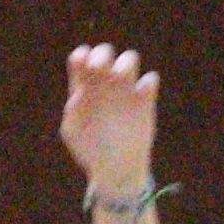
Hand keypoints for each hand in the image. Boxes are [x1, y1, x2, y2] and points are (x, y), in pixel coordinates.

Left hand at [56, 46, 160, 192]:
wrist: (116, 169)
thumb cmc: (90, 150)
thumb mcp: (74, 132)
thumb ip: (73, 111)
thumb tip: (77, 94)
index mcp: (85, 88)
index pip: (81, 59)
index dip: (81, 56)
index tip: (82, 63)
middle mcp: (105, 84)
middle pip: (104, 53)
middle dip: (102, 55)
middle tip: (99, 68)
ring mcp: (125, 91)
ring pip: (129, 59)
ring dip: (125, 63)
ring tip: (121, 77)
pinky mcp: (145, 102)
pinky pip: (150, 80)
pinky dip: (147, 82)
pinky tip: (140, 94)